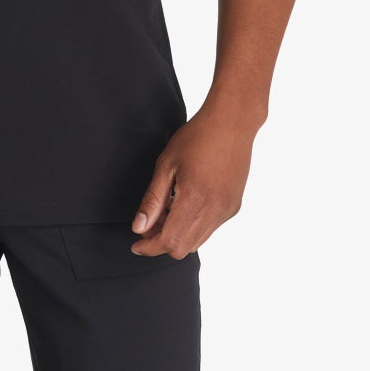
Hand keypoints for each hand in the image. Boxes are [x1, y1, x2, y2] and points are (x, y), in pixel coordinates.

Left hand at [130, 107, 257, 257]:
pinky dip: (193, 226)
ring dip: (177, 235)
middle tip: (148, 224)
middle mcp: (214, 210)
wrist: (232, 122)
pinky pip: (209, 229)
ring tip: (166, 210)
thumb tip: (139, 228)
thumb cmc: (197, 137)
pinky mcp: (233, 206)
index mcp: (195, 199)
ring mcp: (226, 210)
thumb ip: (152, 200)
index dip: (149, 248)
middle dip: (161, 242)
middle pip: (182, 248)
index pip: (169, 241)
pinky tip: (185, 204)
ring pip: (197, 241)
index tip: (136, 244)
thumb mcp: (166, 165)